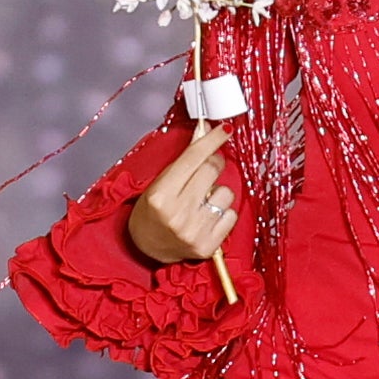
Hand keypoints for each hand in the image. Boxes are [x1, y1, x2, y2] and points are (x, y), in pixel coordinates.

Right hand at [123, 122, 234, 265]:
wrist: (146, 248)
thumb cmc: (151, 212)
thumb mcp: (159, 183)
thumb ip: (184, 161)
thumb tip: (204, 132)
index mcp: (161, 195)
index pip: (194, 158)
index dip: (211, 140)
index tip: (224, 130)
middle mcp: (178, 213)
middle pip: (212, 170)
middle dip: (215, 162)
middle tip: (209, 165)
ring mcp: (195, 231)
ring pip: (226, 193)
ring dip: (218, 191)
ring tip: (203, 199)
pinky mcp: (208, 246)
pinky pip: (231, 214)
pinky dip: (223, 211)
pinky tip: (208, 215)